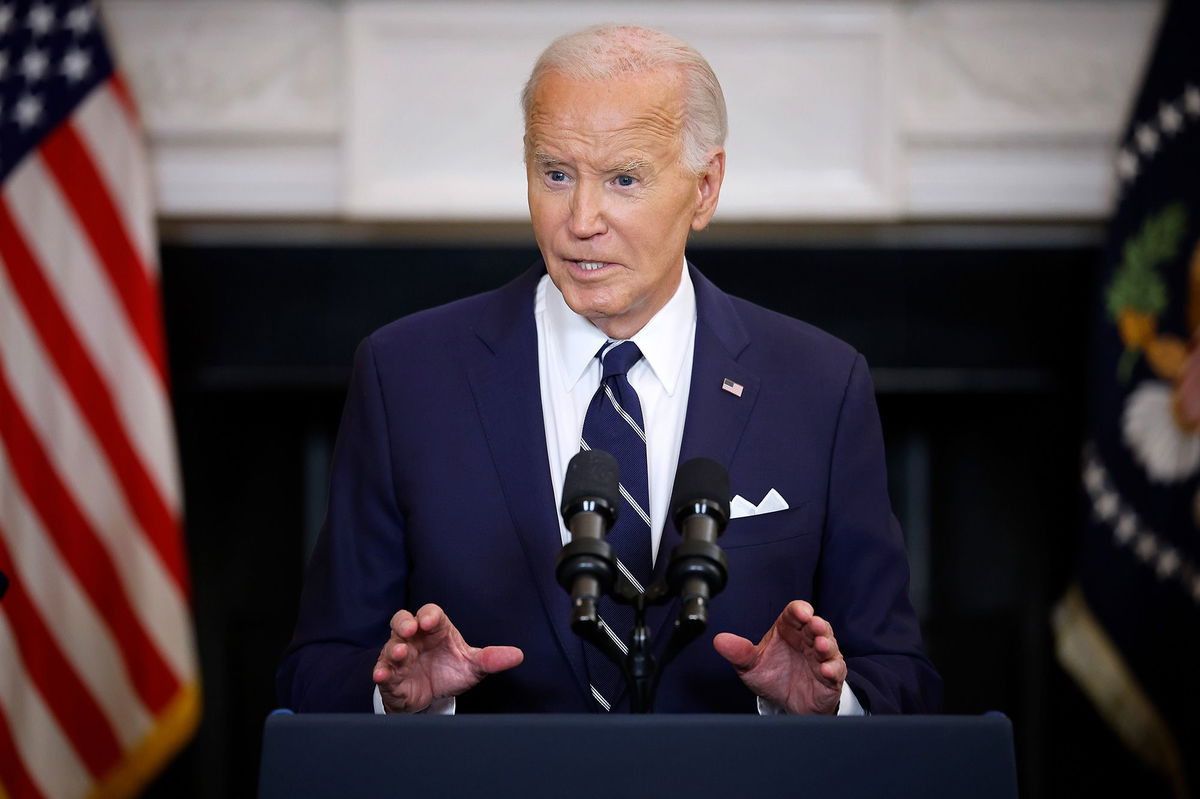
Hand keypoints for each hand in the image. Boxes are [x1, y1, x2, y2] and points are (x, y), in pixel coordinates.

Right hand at [372, 603, 523, 712]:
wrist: (432, 697)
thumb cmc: (450, 670)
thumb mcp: (473, 665)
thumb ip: (492, 659)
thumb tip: (518, 655)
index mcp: (436, 629)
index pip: (431, 613)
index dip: (430, 615)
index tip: (431, 621)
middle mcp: (415, 638)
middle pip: (403, 620)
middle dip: (405, 623)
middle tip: (410, 629)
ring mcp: (400, 656)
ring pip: (392, 645)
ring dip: (394, 648)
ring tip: (400, 654)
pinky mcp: (391, 676)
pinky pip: (383, 671)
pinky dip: (381, 673)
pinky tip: (382, 676)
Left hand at [712, 600, 845, 714]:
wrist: (786, 705)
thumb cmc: (772, 677)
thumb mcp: (751, 665)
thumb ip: (738, 652)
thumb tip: (719, 640)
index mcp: (788, 630)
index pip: (796, 613)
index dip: (800, 610)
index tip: (800, 612)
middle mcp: (807, 640)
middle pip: (816, 626)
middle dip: (817, 625)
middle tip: (814, 625)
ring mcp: (821, 658)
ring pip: (829, 645)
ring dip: (826, 644)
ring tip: (820, 645)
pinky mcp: (831, 677)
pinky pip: (836, 670)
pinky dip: (832, 669)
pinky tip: (825, 670)